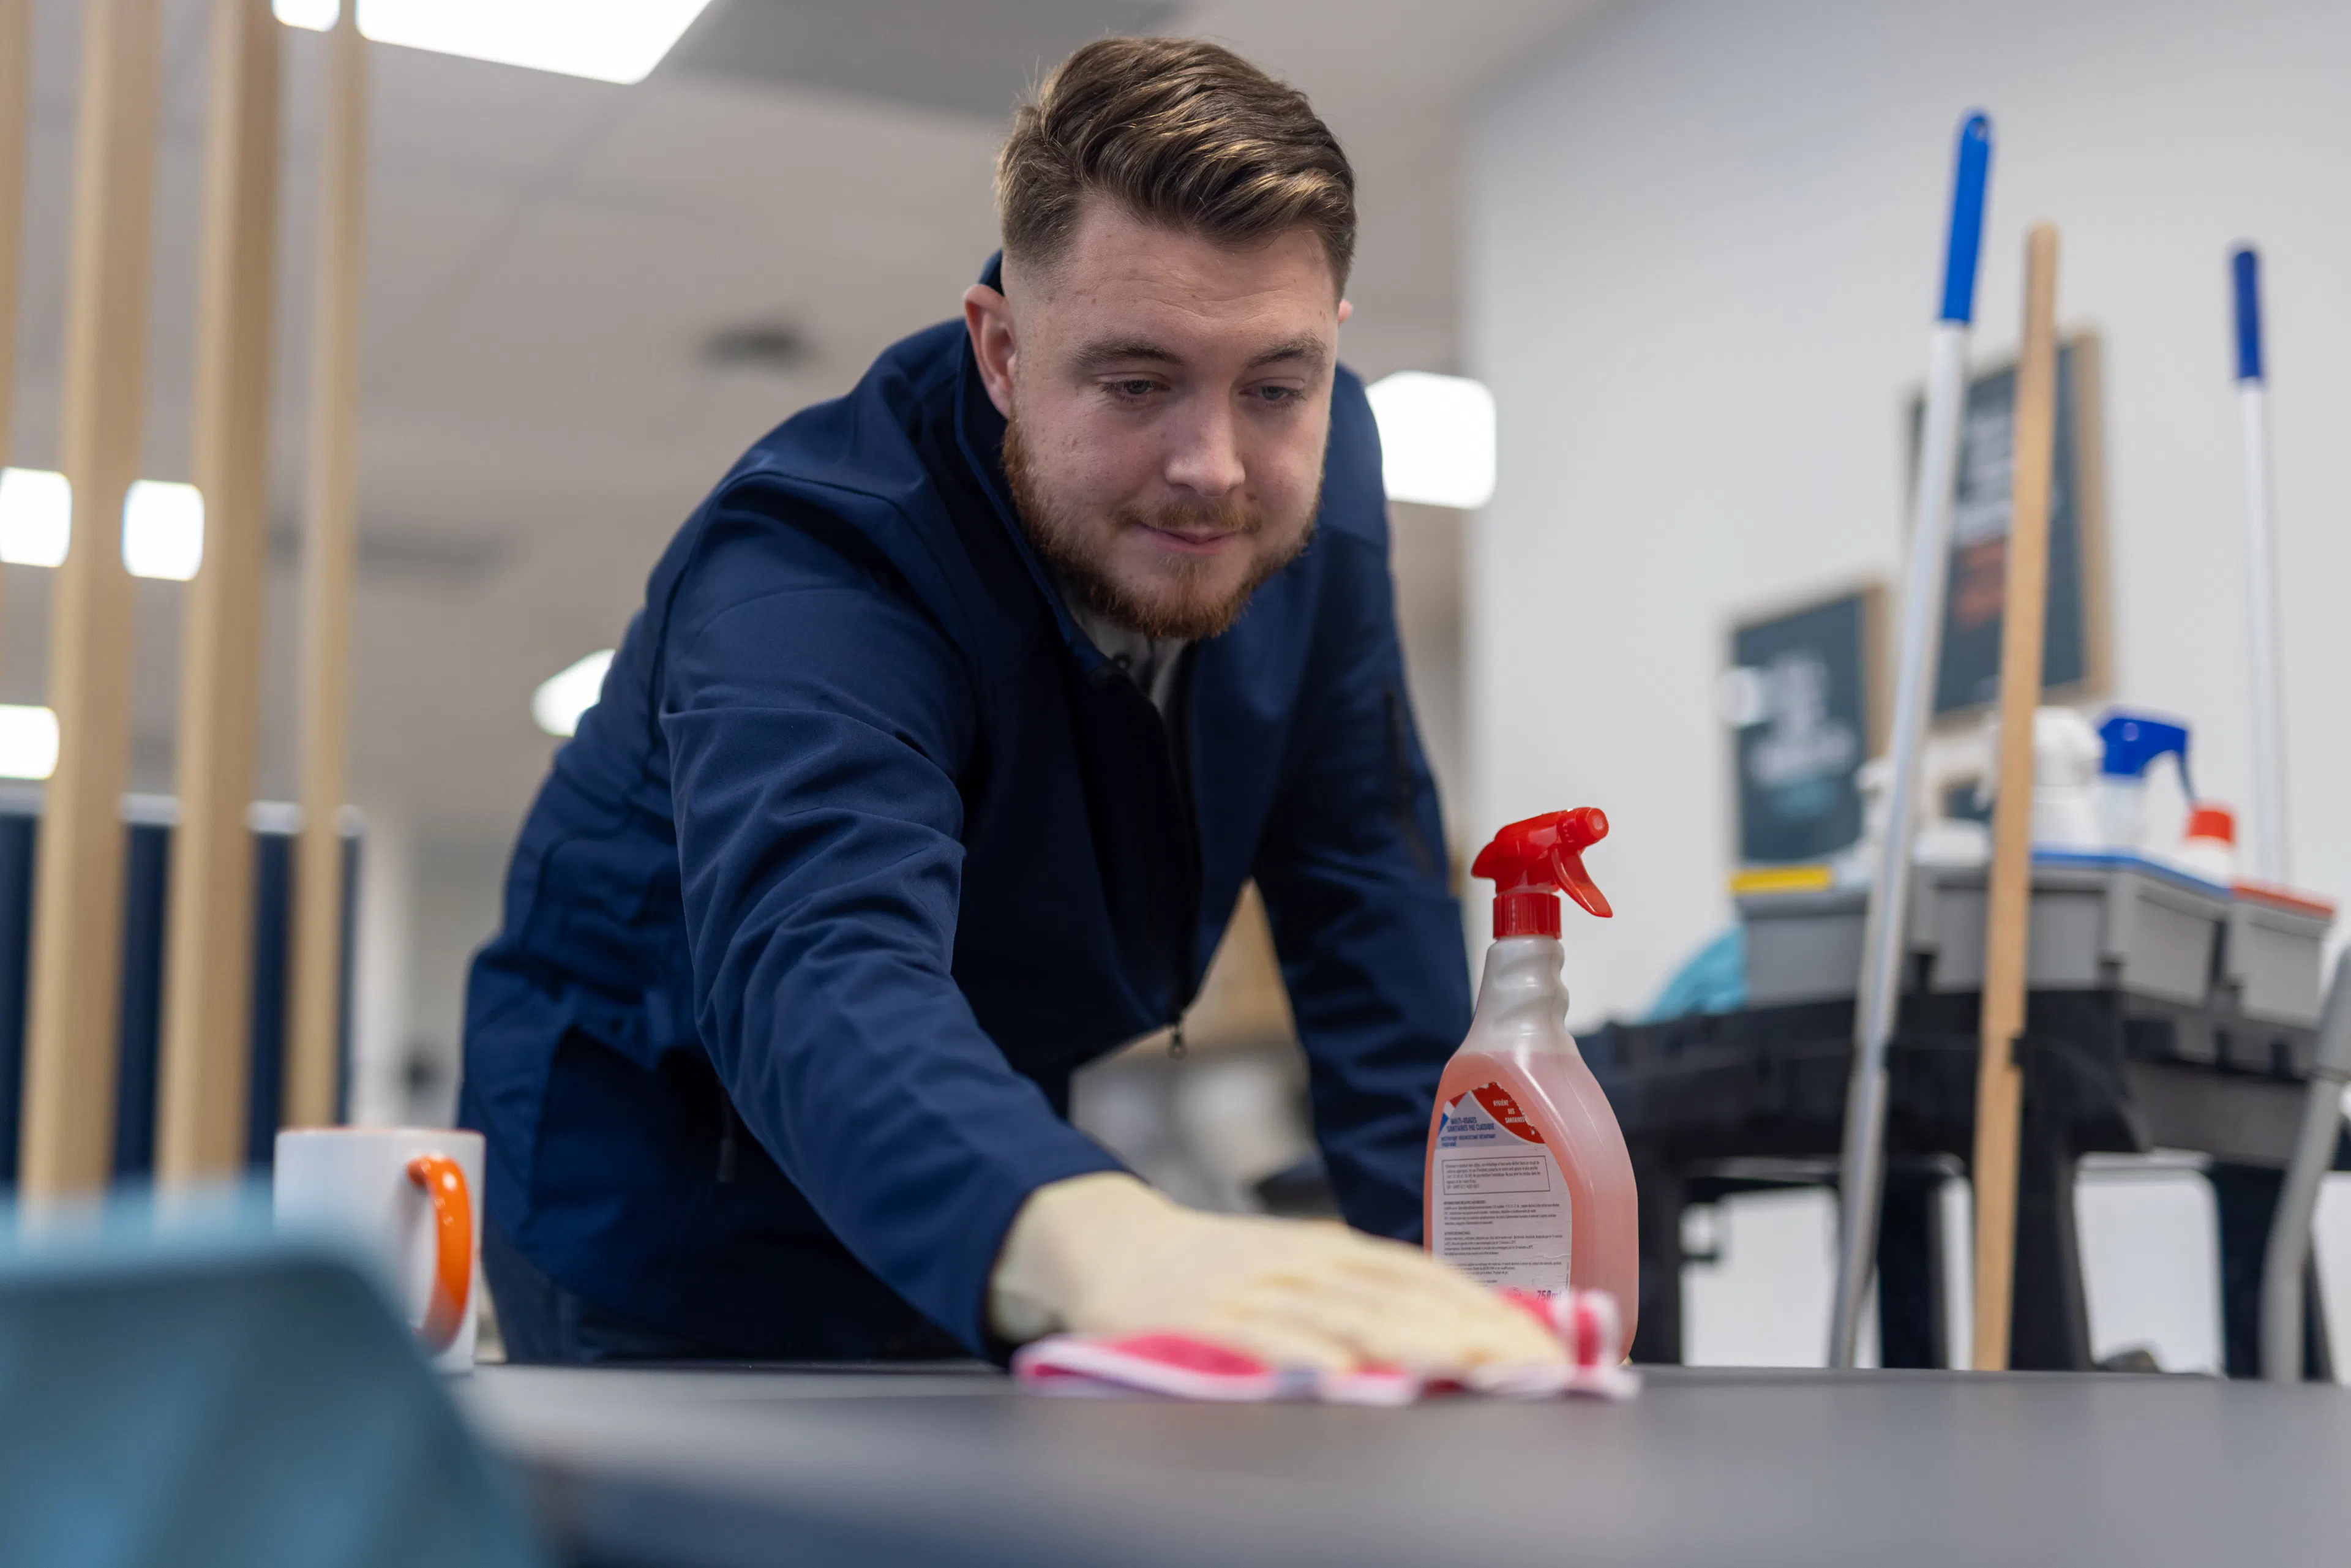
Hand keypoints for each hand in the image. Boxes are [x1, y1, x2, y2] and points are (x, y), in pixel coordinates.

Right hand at [988, 1172, 1565, 1371]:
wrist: (1106, 1246)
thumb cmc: (1218, 1273)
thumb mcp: (1300, 1272)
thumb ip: (1371, 1300)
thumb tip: (1470, 1334)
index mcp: (1333, 1252)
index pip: (1429, 1277)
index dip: (1491, 1311)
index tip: (1551, 1349)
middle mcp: (1303, 1264)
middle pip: (1401, 1297)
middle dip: (1470, 1332)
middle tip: (1529, 1368)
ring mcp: (1252, 1288)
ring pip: (1341, 1314)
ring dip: (1406, 1341)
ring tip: (1460, 1368)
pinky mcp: (1199, 1316)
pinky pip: (1255, 1337)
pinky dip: (1298, 1352)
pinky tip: (1337, 1374)